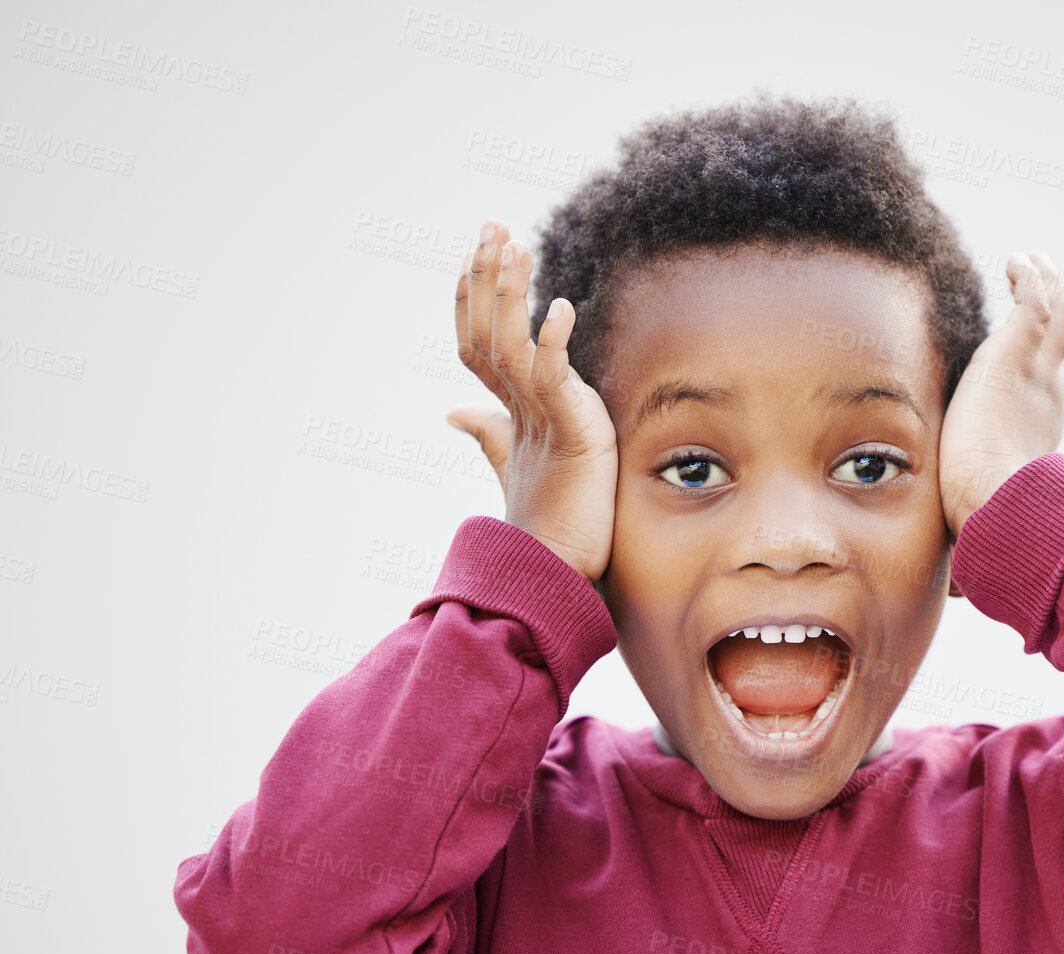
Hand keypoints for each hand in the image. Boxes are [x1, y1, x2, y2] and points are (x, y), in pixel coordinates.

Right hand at [451, 219, 617, 581]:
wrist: (557, 575)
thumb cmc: (552, 524)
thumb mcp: (521, 463)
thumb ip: (490, 432)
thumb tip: (454, 413)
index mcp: (506, 411)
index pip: (478, 340)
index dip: (474, 294)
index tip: (481, 245)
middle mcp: (513, 411)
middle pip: (485, 331)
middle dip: (487, 276)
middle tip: (491, 224)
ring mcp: (537, 423)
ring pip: (509, 346)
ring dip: (510, 294)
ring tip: (515, 246)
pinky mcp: (567, 436)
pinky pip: (554, 381)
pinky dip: (554, 345)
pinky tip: (559, 310)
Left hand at [939, 251, 1063, 540]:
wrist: (998, 510)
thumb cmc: (991, 532)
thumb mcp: (980, 530)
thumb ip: (970, 547)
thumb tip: (959, 594)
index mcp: (1040, 440)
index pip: (1054, 401)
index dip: (1052, 381)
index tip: (1042, 372)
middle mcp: (1050, 403)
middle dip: (1058, 326)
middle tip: (1046, 302)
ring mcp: (1040, 376)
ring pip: (1057, 319)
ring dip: (1049, 290)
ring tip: (1035, 265)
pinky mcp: (1020, 354)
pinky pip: (1035, 300)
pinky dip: (1032, 278)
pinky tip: (1018, 260)